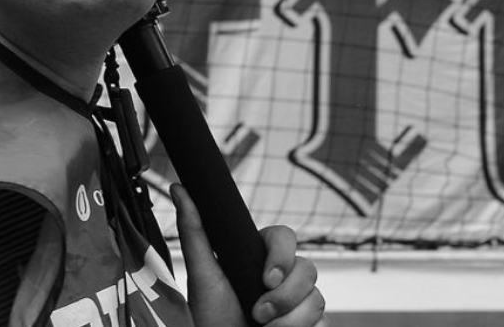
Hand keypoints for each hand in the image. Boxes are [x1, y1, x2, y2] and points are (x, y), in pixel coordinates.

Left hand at [172, 184, 326, 326]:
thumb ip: (194, 231)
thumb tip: (178, 189)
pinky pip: (325, 322)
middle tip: (258, 314)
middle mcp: (286, 277)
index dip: (283, 254)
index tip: (267, 279)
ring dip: (290, 321)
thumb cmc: (211, 317)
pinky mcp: (313, 324)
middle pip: (308, 268)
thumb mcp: (202, 275)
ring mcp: (301, 302)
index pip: (286, 237)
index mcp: (261, 258)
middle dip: (285, 296)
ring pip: (317, 298)